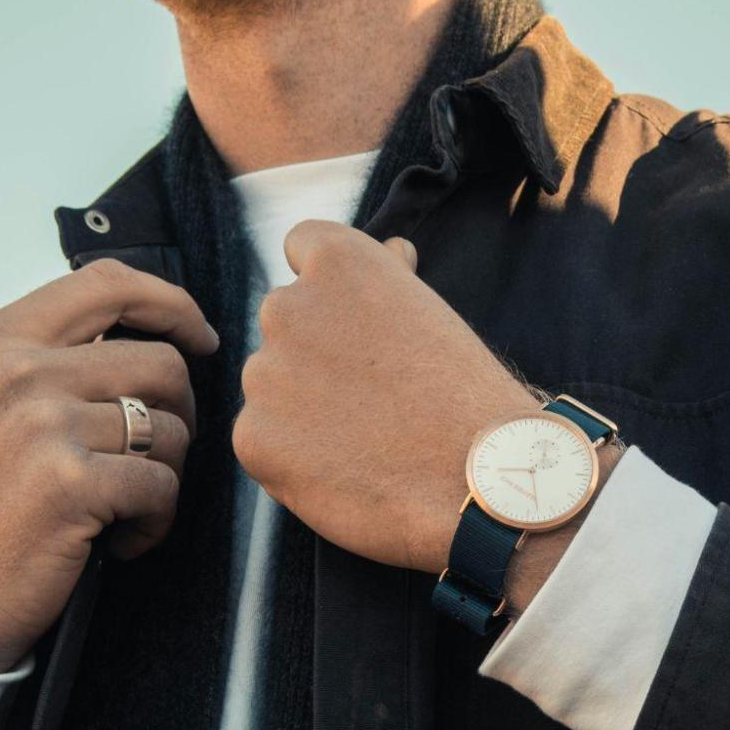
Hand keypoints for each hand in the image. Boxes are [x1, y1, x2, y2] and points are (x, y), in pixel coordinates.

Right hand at [0, 259, 219, 671]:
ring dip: (164, 477)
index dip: (171, 304)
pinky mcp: (69, 484)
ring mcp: (41, 424)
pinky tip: (119, 543)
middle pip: (161, 362)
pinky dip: (155, 524)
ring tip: (122, 509)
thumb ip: (47, 360)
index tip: (199, 338)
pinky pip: (163, 486)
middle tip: (151, 460)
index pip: (106, 283)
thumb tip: (149, 333)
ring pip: (170, 429)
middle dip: (179, 414)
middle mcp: (15, 370)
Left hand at [234, 220, 540, 574]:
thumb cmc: (466, 399)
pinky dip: (293, 460)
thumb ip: (391, 281)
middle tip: (374, 399)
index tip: (360, 328)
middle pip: (284, 323)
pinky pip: (262, 442)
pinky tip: (346, 473)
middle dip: (316, 355)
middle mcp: (287, 305)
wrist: (477, 482)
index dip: (332, 291)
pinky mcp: (252, 437)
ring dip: (303, 409)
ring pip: (271, 386)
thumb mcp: (434, 316)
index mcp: (337, 260)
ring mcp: (263, 373)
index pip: (303, 247)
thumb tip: (393, 250)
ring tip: (367, 442)